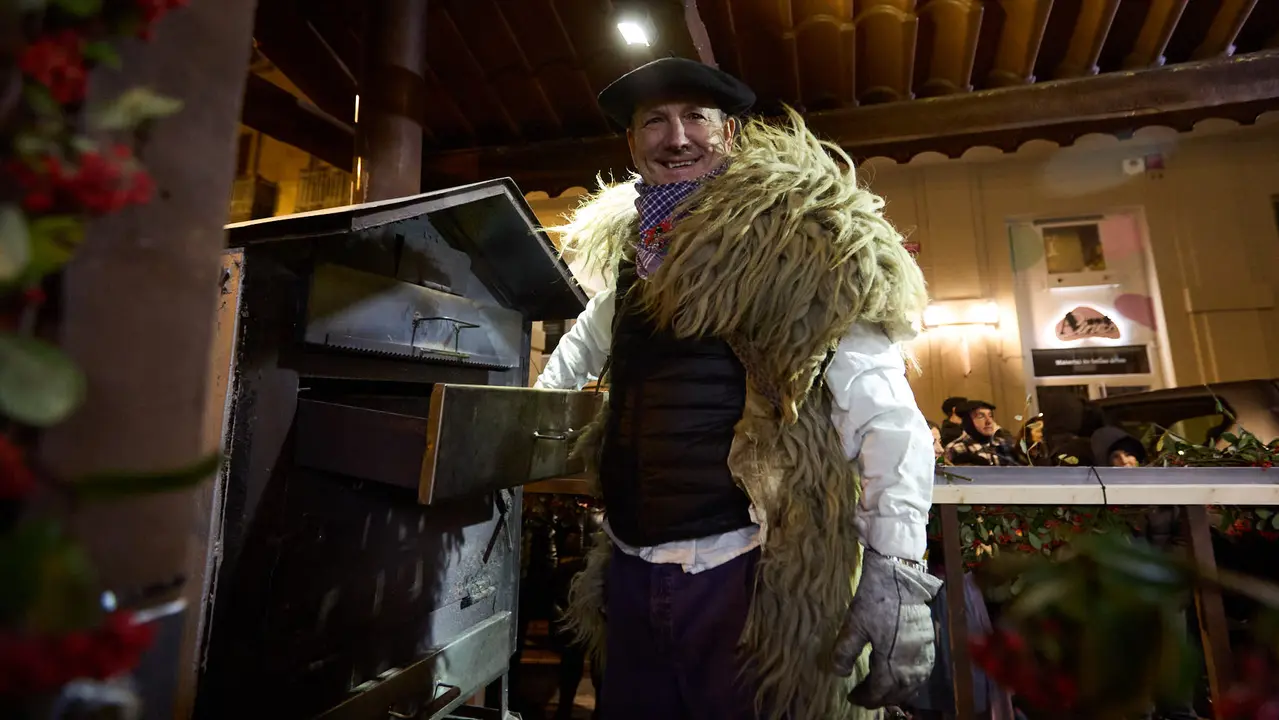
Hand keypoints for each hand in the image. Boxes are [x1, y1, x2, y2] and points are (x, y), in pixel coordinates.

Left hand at [830, 546, 942, 707]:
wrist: (900, 578)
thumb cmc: (874, 601)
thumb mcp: (853, 626)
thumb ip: (845, 653)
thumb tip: (840, 674)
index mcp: (891, 663)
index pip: (878, 691)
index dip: (864, 697)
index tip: (851, 696)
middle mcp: (911, 665)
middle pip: (897, 692)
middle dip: (880, 698)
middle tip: (864, 696)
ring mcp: (923, 655)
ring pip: (912, 685)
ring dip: (897, 692)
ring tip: (881, 692)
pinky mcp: (929, 644)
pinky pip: (923, 673)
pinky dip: (911, 682)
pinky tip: (902, 678)